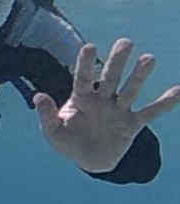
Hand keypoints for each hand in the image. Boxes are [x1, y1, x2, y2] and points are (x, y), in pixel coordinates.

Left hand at [34, 38, 179, 173]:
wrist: (88, 160)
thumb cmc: (68, 141)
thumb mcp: (53, 132)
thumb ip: (47, 115)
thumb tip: (38, 96)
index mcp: (82, 99)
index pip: (83, 79)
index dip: (85, 64)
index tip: (89, 47)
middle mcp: (102, 100)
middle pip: (110, 78)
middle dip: (117, 61)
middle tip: (125, 42)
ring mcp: (118, 110)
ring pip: (130, 90)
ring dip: (139, 76)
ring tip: (149, 59)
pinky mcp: (131, 124)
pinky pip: (150, 113)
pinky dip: (164, 104)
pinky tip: (178, 91)